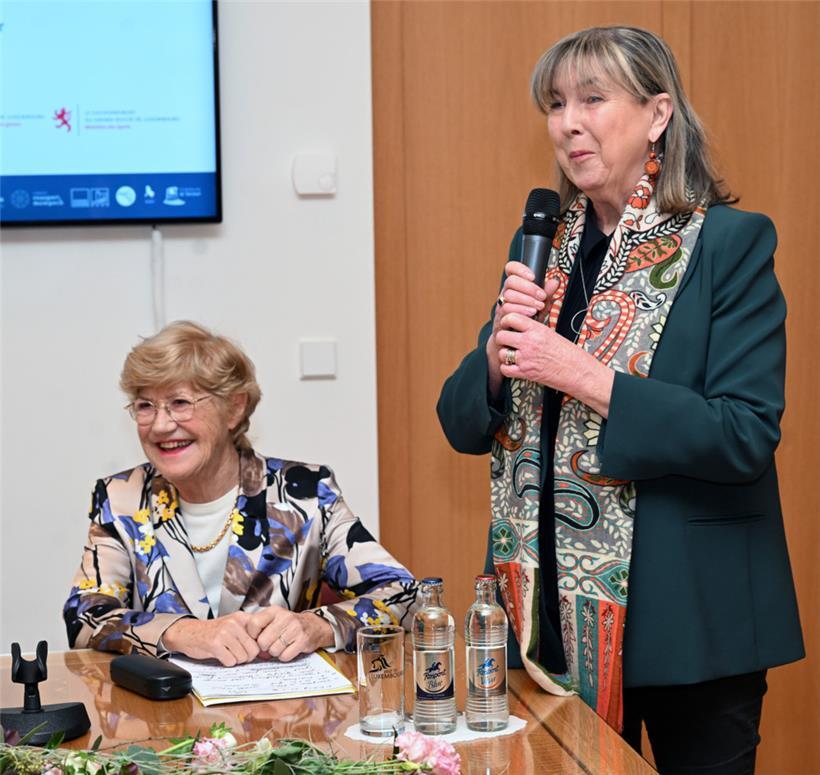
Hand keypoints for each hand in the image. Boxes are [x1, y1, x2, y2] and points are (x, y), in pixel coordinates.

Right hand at [161, 613, 259, 665]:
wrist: (189, 632)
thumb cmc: (213, 631)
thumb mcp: (233, 625)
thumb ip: (248, 632)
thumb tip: (265, 649)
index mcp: (241, 617)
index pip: (261, 634)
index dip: (258, 647)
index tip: (253, 650)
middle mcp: (234, 623)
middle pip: (253, 649)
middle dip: (247, 656)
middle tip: (237, 654)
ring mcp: (224, 633)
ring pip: (242, 657)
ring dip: (236, 660)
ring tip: (228, 653)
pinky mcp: (215, 644)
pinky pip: (230, 661)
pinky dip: (226, 662)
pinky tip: (221, 656)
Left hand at [246, 606, 334, 662]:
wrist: (313, 626)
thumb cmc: (288, 625)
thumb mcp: (274, 619)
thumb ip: (259, 627)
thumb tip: (246, 643)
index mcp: (274, 611)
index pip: (253, 624)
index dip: (252, 636)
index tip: (257, 638)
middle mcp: (285, 617)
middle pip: (263, 641)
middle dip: (264, 647)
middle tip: (270, 644)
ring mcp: (295, 628)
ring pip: (273, 650)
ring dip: (275, 652)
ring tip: (280, 645)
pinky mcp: (302, 640)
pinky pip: (285, 656)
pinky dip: (284, 656)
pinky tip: (288, 649)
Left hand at [486, 262, 558, 397]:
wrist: (576, 370)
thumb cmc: (566, 351)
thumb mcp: (552, 329)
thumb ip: (544, 311)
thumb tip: (552, 281)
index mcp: (537, 329)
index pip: (511, 317)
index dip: (507, 320)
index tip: (510, 323)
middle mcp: (529, 342)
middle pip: (502, 335)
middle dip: (503, 337)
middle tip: (509, 339)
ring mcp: (526, 358)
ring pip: (502, 352)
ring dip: (505, 353)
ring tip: (513, 352)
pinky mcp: (525, 373)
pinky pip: (505, 369)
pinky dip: (507, 368)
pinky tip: (514, 365)